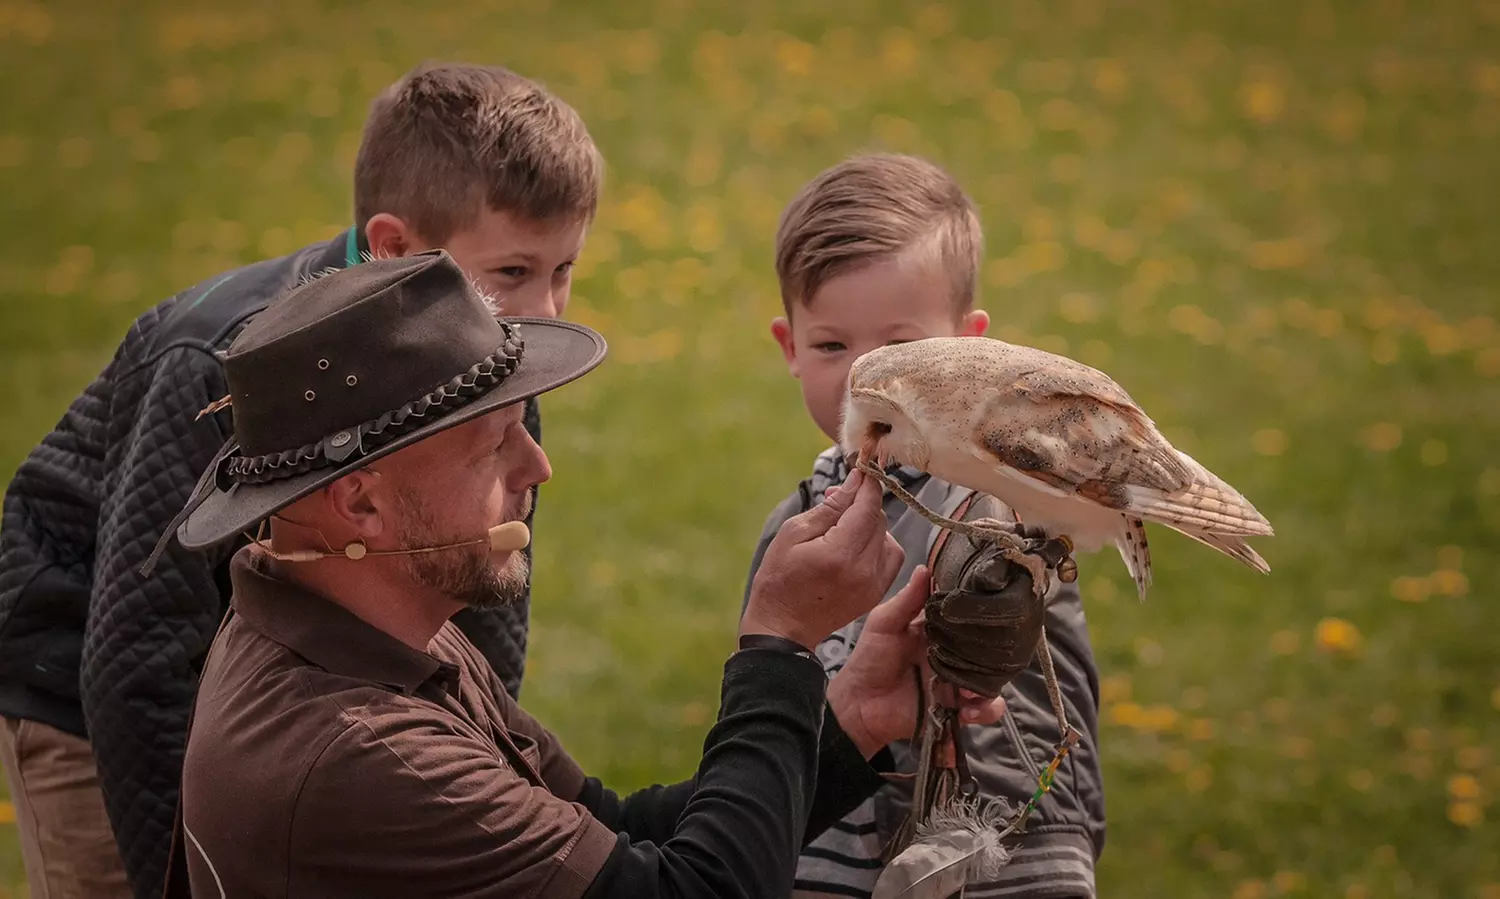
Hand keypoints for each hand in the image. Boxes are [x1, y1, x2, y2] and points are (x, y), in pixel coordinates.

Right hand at [741, 469, 904, 651]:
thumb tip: (854, 484)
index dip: (867, 485)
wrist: (783, 628)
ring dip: (872, 525)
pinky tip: (855, 545)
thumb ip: (829, 508)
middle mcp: (864, 570)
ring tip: (845, 526)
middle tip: (837, 500)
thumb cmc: (779, 578)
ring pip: (889, 539)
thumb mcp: (793, 534)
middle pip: (880, 521)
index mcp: (840, 553)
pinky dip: (878, 545)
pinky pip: (890, 559)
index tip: (861, 470)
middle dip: (863, 504)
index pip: (867, 507)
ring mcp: (873, 586)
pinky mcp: (876, 594)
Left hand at [827, 565, 1007, 758]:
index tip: (992, 604)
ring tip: (971, 689)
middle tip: (987, 653)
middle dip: (994, 651)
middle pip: (988, 647)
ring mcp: (958, 681)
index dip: (981, 610)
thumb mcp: (883, 625)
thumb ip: (906, 601)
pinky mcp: (958, 707)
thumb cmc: (869, 660)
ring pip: (992, 678)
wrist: (858, 706)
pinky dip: (986, 709)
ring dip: (990, 683)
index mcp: (939, 630)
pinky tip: (969, 708)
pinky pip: (986, 709)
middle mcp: (954, 653)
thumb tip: (925, 568)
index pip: (968, 615)